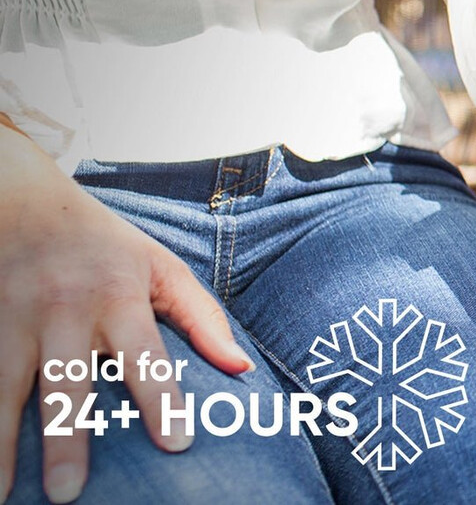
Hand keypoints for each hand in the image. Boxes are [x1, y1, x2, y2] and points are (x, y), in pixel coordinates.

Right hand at [0, 126, 253, 503]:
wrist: (31, 209)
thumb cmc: (110, 248)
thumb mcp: (164, 268)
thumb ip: (203, 318)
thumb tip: (242, 368)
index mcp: (120, 295)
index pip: (145, 354)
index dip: (161, 398)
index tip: (178, 444)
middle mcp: (68, 311)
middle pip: (68, 379)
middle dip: (68, 436)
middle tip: (70, 493)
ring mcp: (20, 322)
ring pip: (11, 388)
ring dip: (6, 446)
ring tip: (4, 499)